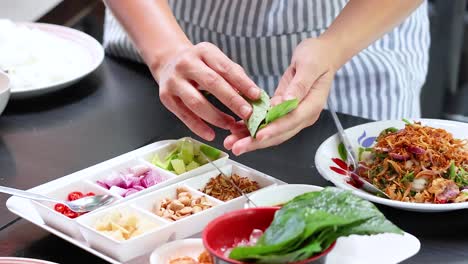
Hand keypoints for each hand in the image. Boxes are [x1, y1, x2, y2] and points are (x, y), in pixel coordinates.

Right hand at [153, 42, 260, 140]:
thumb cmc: (200, 65)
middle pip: (211, 83)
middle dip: (232, 100)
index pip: (225, 67)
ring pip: (196, 102)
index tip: (256, 96)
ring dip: (216, 117)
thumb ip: (233, 75)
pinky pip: (184, 115)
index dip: (242, 82)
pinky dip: (198, 127)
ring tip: (231, 125)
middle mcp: (186, 63)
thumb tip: (253, 95)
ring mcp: (174, 80)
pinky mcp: (166, 97)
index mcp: (203, 51)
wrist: (168, 63)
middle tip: (247, 114)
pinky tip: (211, 134)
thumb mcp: (215, 61)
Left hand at [224, 38, 335, 154]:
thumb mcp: (310, 65)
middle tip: (237, 147)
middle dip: (257, 142)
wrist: (323, 54)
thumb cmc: (318, 56)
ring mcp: (293, 115)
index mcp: (312, 105)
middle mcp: (303, 115)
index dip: (274, 130)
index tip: (258, 136)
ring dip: (251, 138)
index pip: (291, 121)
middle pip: (279, 133)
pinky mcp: (284, 110)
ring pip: (271, 132)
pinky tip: (237, 130)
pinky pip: (267, 122)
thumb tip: (288, 102)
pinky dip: (253, 127)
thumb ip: (299, 85)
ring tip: (231, 142)